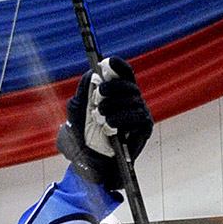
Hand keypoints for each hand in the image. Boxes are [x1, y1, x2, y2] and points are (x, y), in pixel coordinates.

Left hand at [57, 57, 152, 188]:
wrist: (92, 161)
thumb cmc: (84, 135)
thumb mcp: (77, 109)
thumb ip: (83, 90)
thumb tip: (92, 74)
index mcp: (117, 92)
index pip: (123, 73)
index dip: (118, 65)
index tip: (108, 62)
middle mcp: (131, 100)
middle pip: (129, 84)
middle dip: (114, 87)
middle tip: (100, 94)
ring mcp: (139, 113)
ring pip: (133, 100)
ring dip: (114, 106)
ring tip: (100, 116)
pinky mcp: (145, 127)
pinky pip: (137, 116)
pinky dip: (122, 119)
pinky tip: (111, 125)